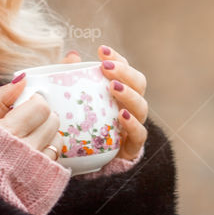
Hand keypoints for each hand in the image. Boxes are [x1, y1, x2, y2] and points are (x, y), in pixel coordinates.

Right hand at [0, 75, 63, 160]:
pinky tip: (33, 155)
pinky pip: (57, 157)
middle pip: (52, 120)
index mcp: (8, 131)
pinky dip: (48, 152)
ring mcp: (37, 166)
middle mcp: (25, 149)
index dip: (35, 102)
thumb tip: (23, 80)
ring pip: (57, 138)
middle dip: (43, 117)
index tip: (27, 106)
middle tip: (29, 123)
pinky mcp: (46, 179)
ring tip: (30, 140)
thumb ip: (2, 97)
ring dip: (47, 135)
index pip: (40, 106)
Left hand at [63, 47, 147, 161]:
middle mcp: (131, 105)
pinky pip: (139, 134)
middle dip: (124, 73)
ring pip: (141, 106)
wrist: (85, 162)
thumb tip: (72, 56)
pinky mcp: (132, 146)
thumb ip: (72, 80)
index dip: (117, 58)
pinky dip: (133, 124)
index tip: (101, 51)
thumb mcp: (72, 101)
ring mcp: (134, 125)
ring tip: (113, 88)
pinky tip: (122, 115)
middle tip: (106, 68)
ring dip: (129, 95)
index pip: (125, 69)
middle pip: (139, 83)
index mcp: (120, 92)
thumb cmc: (81, 125)